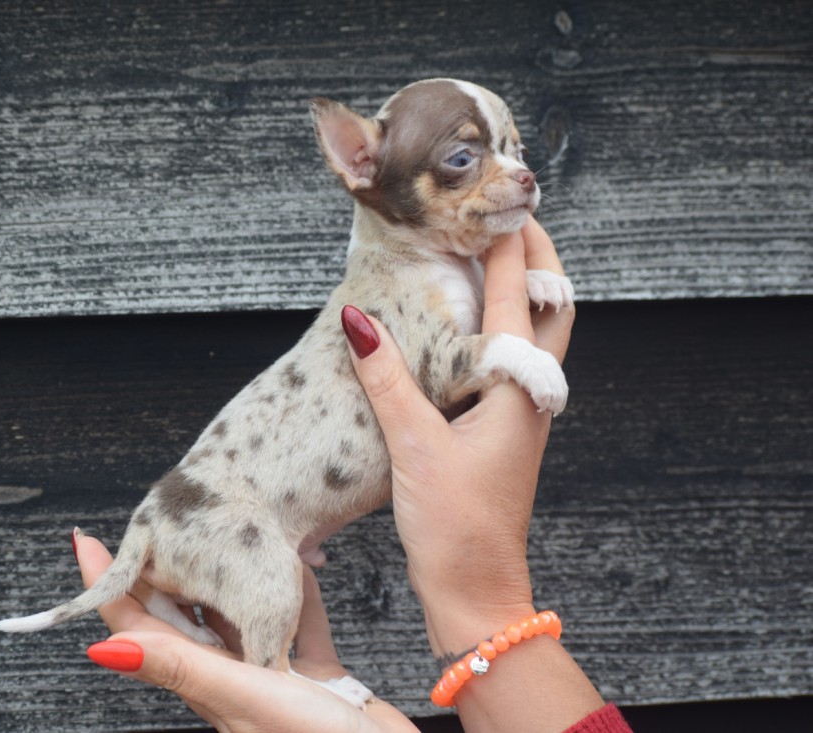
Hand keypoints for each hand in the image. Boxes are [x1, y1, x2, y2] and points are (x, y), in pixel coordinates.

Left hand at [73, 531, 418, 732]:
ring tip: (225, 531)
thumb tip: (107, 651)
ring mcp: (272, 675)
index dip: (108, 586)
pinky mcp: (314, 674)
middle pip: (183, 613)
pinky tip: (303, 566)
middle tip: (156, 521)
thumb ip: (184, 668)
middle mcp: (230, 676)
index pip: (138, 628)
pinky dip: (298, 592)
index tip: (85, 544)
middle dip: (165, 568)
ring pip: (240, 611)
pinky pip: (299, 620)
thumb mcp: (247, 696)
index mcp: (203, 681)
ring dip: (230, 574)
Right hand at [344, 215, 574, 656]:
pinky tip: (473, 323)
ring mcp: (524, 413)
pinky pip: (518, 359)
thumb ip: (385, 378)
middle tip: (509, 210)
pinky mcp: (507, 430)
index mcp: (516, 390)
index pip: (517, 294)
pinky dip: (504, 322)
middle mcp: (531, 395)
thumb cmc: (453, 526)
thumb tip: (358, 319)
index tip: (495, 192)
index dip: (505, 240)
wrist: (475, 588)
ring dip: (525, 285)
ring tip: (492, 251)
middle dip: (535, 253)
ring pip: (540, 332)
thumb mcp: (410, 446)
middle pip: (552, 305)